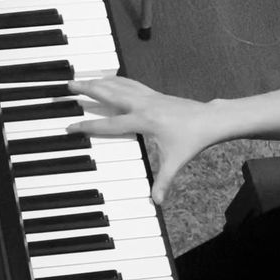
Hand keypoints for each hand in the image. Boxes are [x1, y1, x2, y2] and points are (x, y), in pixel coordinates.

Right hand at [67, 76, 216, 202]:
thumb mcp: (175, 162)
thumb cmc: (192, 140)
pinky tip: (108, 78)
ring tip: (82, 77)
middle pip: (109, 93)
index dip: (88, 126)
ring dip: (99, 80)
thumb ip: (163, 182)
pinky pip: (130, 83)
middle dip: (88, 88)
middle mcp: (143, 105)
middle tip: (69, 83)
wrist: (210, 119)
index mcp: (143, 120)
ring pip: (118, 84)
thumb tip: (156, 202)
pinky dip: (116, 79)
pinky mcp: (154, 94)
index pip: (109, 124)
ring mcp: (148, 96)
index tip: (71, 127)